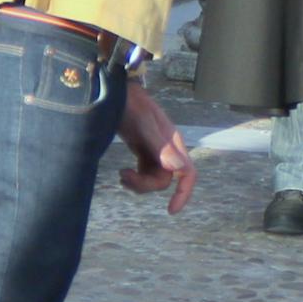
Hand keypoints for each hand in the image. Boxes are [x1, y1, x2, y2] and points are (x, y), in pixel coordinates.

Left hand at [114, 75, 192, 211]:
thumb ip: (160, 147)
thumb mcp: (143, 124)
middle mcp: (167, 149)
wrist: (114, 91)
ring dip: (138, 183)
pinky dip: (134, 178)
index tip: (171, 210)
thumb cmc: (130, 103)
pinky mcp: (143, 151)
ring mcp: (155, 151)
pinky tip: (123, 174)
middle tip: (123, 176)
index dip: (183, 193)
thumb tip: (179, 171)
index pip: (187, 173)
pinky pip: (145, 173)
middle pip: (164, 180)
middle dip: (145, 185)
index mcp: (173, 143)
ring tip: (121, 175)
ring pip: (153, 179)